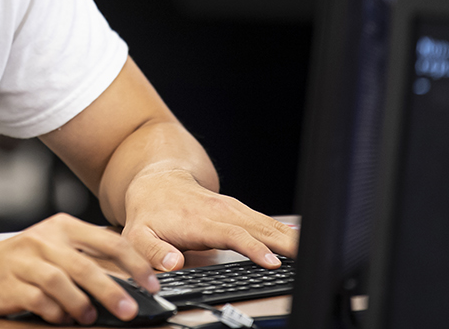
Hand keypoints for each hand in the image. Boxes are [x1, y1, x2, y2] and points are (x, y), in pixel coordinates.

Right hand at [0, 213, 160, 324]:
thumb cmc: (23, 260)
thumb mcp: (54, 248)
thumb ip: (87, 260)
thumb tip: (130, 285)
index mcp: (62, 227)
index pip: (108, 241)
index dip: (134, 263)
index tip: (152, 283)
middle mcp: (44, 239)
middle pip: (85, 264)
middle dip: (112, 290)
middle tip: (129, 310)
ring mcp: (24, 260)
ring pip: (60, 281)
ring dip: (80, 303)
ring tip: (90, 317)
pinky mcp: (9, 283)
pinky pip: (37, 299)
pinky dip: (54, 311)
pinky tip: (61, 318)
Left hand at [122, 169, 298, 271]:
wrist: (156, 184)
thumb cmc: (148, 214)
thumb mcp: (137, 237)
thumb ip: (152, 253)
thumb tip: (172, 263)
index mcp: (197, 221)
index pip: (231, 234)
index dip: (252, 247)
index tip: (271, 262)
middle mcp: (218, 211)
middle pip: (257, 226)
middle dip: (282, 242)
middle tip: (307, 256)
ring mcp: (231, 208)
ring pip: (265, 221)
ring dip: (289, 235)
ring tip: (311, 249)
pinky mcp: (238, 209)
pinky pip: (265, 219)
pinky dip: (284, 229)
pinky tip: (301, 237)